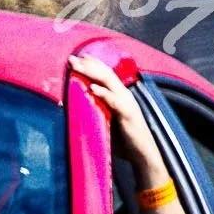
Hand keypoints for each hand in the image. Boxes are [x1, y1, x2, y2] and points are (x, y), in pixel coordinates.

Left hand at [71, 54, 166, 179]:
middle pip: (105, 74)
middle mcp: (124, 95)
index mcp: (120, 95)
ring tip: (78, 67)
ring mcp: (127, 103)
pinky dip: (103, 93)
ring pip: (109, 82)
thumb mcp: (107, 121)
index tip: (77, 58)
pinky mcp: (128, 114)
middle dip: (88, 65)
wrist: (142, 155)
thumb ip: (96, 111)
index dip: (92, 65)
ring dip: (92, 73)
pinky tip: (92, 88)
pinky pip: (115, 101)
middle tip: (71, 58)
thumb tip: (76, 108)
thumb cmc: (123, 140)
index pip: (105, 75)